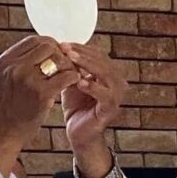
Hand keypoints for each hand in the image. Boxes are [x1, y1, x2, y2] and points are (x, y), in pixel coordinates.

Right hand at [0, 36, 79, 176]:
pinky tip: (75, 83)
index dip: (49, 44)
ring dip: (69, 64)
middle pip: (47, 46)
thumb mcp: (4, 80)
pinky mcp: (41, 94)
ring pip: (58, 59)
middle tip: (67, 64)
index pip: (33, 40)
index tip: (57, 53)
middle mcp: (14, 67)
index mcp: (4, 61)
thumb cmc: (5, 110)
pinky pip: (66, 76)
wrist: (1, 134)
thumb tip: (40, 52)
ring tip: (71, 74)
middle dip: (61, 53)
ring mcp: (27, 79)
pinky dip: (74, 77)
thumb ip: (18, 65)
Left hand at [61, 43, 127, 177]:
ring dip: (87, 65)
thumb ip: (71, 67)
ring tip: (71, 60)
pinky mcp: (112, 109)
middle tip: (65, 49)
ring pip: (105, 74)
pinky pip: (105, 95)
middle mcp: (117, 82)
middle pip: (103, 61)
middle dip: (82, 54)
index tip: (62, 43)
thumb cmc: (76, 107)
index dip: (80, 47)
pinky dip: (93, 87)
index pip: (97, 54)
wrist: (79, 133)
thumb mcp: (72, 82)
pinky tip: (79, 82)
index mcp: (109, 73)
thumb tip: (59, 47)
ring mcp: (117, 95)